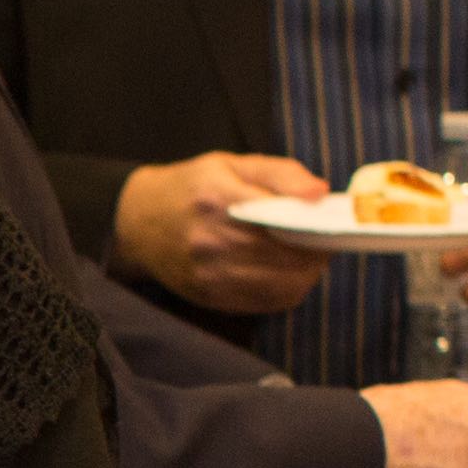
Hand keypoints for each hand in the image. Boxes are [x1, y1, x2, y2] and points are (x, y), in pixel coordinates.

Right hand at [117, 151, 335, 314]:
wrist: (137, 222)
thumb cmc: (192, 188)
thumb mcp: (232, 164)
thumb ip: (280, 173)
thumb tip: (320, 193)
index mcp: (218, 199)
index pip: (285, 222)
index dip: (317, 230)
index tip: (329, 226)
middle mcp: (210, 241)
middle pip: (288, 260)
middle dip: (316, 254)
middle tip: (323, 243)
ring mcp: (208, 274)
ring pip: (282, 287)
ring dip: (304, 275)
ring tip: (305, 258)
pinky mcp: (208, 296)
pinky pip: (265, 303)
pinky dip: (285, 291)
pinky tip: (283, 274)